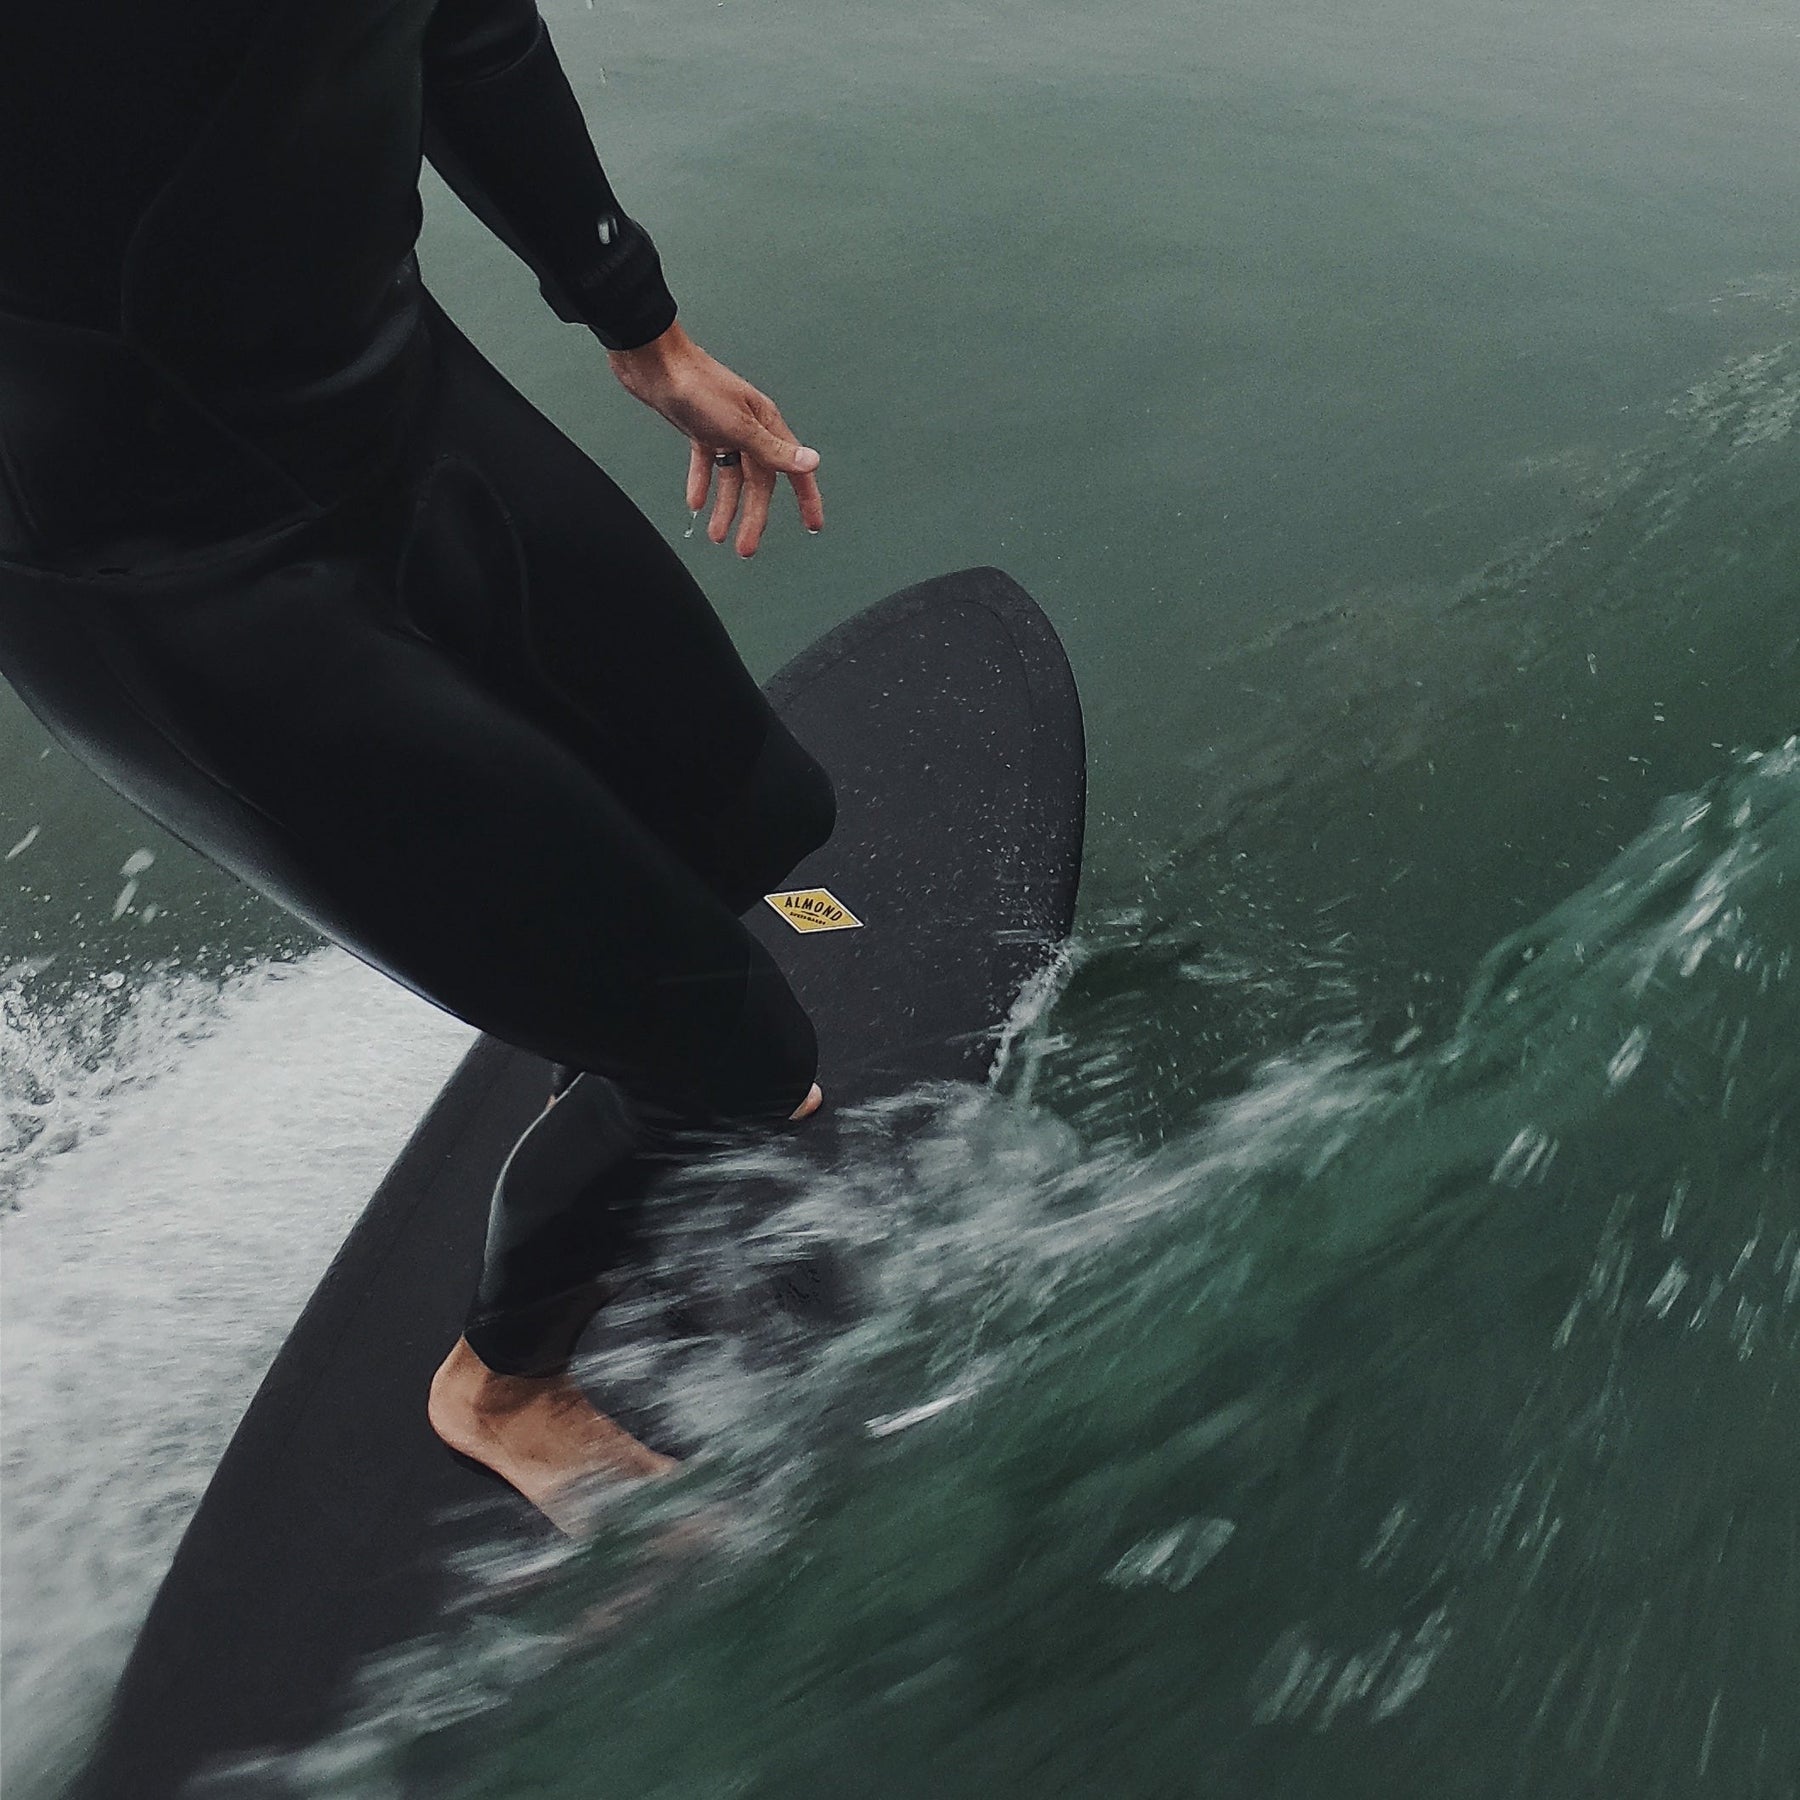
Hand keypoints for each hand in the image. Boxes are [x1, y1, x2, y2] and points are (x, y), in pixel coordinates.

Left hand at [607, 322, 824, 557]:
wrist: (654, 362)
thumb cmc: (697, 386)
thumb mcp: (739, 426)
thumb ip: (774, 450)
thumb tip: (811, 462)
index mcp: (766, 424)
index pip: (794, 468)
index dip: (806, 498)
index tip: (812, 525)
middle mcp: (750, 428)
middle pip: (758, 482)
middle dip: (753, 517)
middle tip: (745, 548)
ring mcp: (724, 429)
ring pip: (732, 477)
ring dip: (726, 507)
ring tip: (717, 535)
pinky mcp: (699, 428)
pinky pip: (707, 463)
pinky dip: (703, 483)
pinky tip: (695, 503)